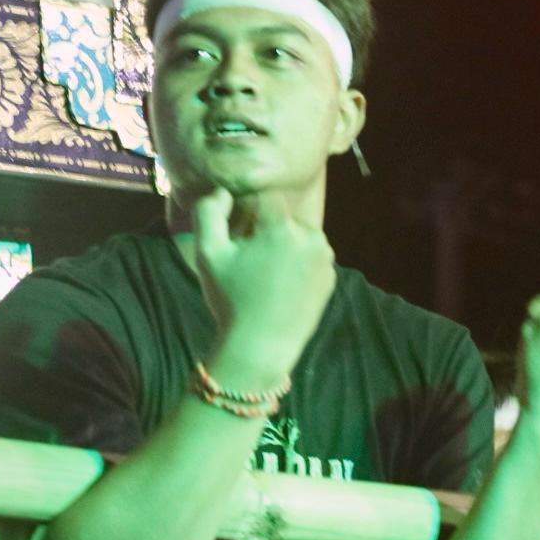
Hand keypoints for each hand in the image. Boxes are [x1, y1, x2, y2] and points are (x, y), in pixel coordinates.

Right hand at [191, 190, 336, 386]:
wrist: (261, 347)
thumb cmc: (231, 300)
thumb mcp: (208, 253)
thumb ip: (209, 212)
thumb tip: (223, 192)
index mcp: (282, 225)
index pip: (263, 200)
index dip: (246, 216)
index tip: (237, 241)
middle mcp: (311, 235)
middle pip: (283, 219)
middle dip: (266, 231)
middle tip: (249, 262)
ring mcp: (326, 258)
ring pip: (299, 237)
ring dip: (283, 246)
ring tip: (266, 276)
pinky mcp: (331, 278)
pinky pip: (311, 258)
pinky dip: (298, 265)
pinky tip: (281, 288)